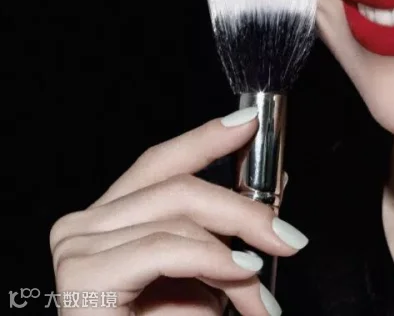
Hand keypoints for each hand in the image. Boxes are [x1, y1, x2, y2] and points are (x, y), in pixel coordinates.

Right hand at [49, 107, 307, 314]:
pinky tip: (242, 274)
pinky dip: (213, 260)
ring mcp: (77, 247)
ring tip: (262, 297)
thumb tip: (275, 188)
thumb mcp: (207, 274)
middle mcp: (84, 225)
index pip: (161, 163)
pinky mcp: (83, 276)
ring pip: (178, 219)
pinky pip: (164, 248)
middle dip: (242, 209)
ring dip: (232, 257)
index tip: (249, 123)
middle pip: (177, 188)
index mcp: (109, 218)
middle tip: (288, 236)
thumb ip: (230, 231)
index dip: (206, 139)